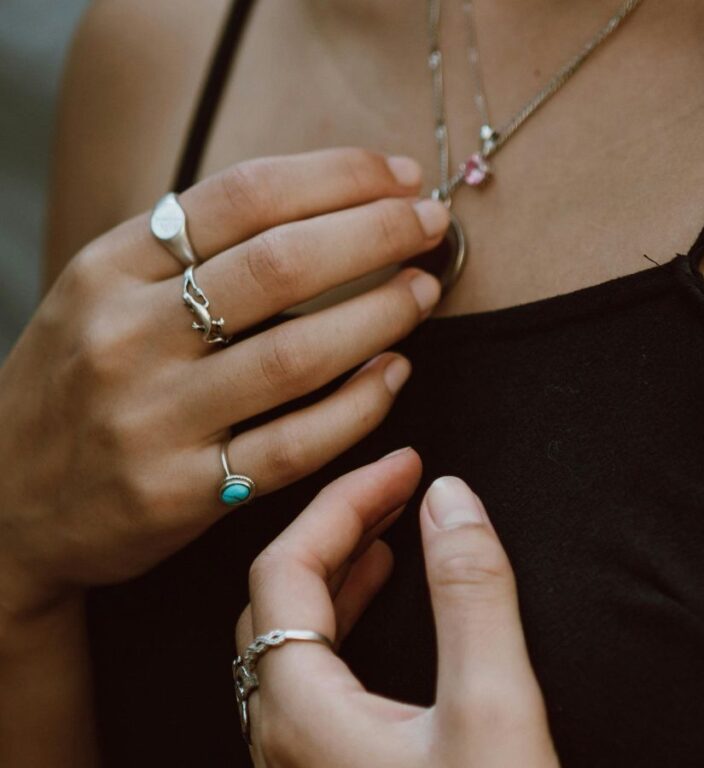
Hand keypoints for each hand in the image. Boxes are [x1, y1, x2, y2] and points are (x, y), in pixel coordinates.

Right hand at [0, 148, 448, 623]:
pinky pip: (296, 444)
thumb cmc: (80, 380)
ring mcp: (154, 418)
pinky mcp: (183, 493)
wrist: (4, 501)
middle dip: (378, 232)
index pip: (244, 195)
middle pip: (281, 264)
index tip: (402, 175)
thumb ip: (193, 248)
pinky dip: (359, 405)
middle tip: (433, 223)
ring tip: (425, 290)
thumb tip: (328, 201)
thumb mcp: (107, 292)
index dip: (340, 177)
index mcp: (111, 266)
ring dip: (382, 314)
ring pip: (298, 354)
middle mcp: (127, 335)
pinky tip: (395, 373)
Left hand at [235, 447, 559, 767]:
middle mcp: (281, 735)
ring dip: (339, 568)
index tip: (406, 465)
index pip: (287, 566)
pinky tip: (379, 608)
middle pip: (278, 594)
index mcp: (301, 712)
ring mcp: (299, 760)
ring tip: (390, 531)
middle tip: (399, 486)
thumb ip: (471, 600)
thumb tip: (451, 499)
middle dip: (340, 524)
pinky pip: (310, 671)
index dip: (346, 499)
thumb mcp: (494, 713)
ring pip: (290, 634)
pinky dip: (342, 616)